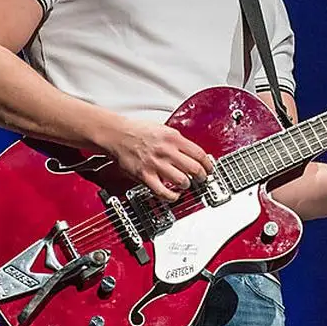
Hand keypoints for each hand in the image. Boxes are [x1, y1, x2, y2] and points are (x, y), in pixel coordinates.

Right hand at [99, 117, 213, 201]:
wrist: (117, 134)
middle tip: (201, 179)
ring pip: (181, 181)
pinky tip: (173, 195)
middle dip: (201, 177)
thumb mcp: (162, 129)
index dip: (208, 164)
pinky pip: (163, 192)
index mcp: (173, 138)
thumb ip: (177, 141)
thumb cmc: (137, 131)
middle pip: (194, 168)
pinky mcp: (145, 175)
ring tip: (186, 185)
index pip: (199, 153)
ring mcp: (156, 164)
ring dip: (187, 185)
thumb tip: (193, 152)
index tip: (209, 169)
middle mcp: (166, 151)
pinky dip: (172, 197)